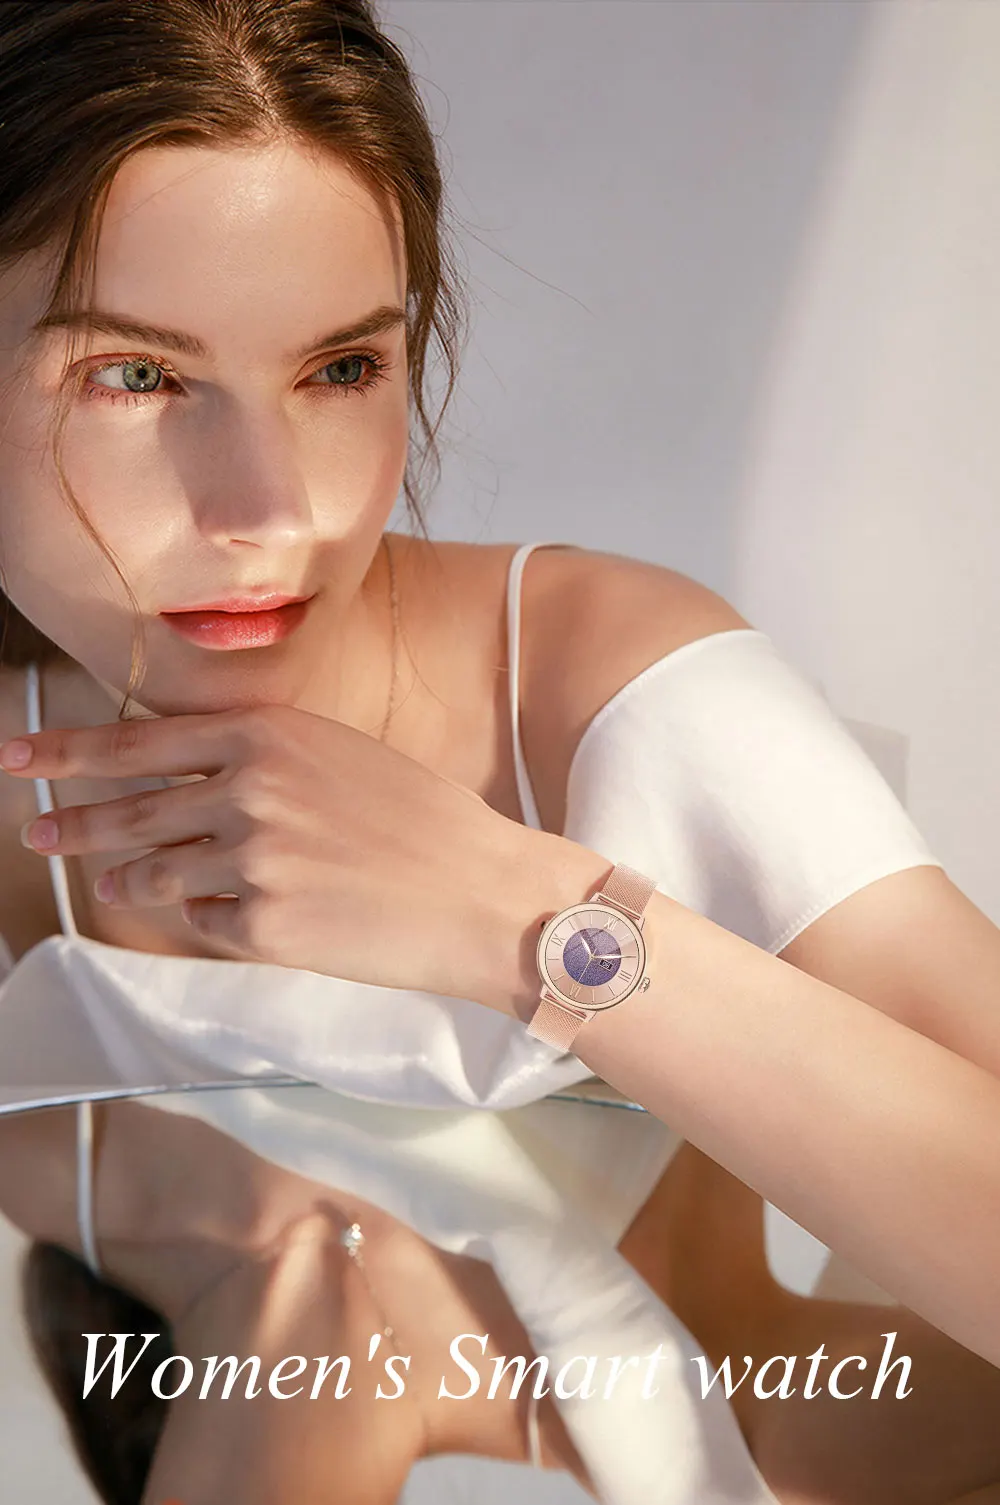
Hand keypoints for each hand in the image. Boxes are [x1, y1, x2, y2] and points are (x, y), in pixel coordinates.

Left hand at [0, 704, 596, 1006]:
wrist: (483, 894)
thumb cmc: (424, 822)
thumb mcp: (338, 758)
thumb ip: (257, 759)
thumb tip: (180, 779)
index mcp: (266, 733)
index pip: (136, 741)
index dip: (64, 751)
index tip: (14, 759)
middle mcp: (247, 788)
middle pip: (129, 810)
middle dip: (75, 826)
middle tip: (38, 836)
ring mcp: (250, 860)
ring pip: (153, 874)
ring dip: (137, 882)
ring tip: (131, 888)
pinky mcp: (260, 926)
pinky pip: (200, 921)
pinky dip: (210, 918)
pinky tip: (252, 913)